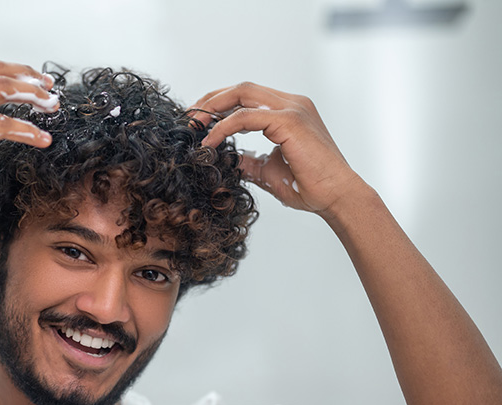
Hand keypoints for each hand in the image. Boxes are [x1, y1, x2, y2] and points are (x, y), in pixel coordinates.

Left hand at [189, 82, 363, 215]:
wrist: (335, 197)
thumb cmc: (308, 186)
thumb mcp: (267, 170)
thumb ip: (247, 160)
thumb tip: (225, 158)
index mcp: (289, 110)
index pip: (247, 95)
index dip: (219, 104)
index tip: (198, 121)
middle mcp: (292, 103)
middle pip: (241, 88)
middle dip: (210, 100)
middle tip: (188, 119)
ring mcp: (292, 108)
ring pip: (242, 93)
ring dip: (213, 107)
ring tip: (194, 126)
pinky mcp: (290, 120)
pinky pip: (245, 117)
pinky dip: (223, 127)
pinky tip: (209, 142)